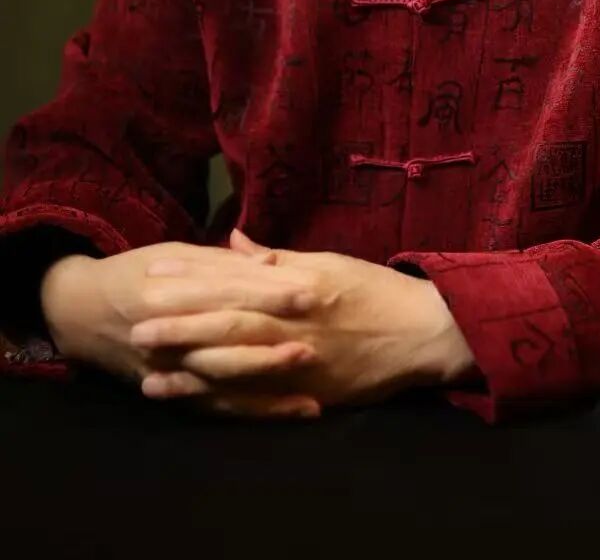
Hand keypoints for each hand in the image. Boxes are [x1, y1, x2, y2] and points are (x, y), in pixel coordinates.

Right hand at [39, 240, 321, 419]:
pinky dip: (258, 412)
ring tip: (310, 377)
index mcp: (168, 292)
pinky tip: (295, 411)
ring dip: (269, 380)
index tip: (309, 290)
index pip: (226, 292)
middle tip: (318, 335)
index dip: (267, 292)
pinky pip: (220, 408)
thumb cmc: (135, 273)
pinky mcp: (175, 395)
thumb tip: (272, 261)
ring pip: (225, 379)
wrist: (81, 312)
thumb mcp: (174, 255)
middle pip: (227, 337)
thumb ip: (223, 262)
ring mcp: (170, 370)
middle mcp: (168, 335)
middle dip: (273, 337)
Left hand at [131, 228, 476, 413]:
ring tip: (148, 365)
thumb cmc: (375, 290)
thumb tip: (234, 240)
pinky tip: (189, 397)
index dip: (193, 277)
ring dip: (190, 364)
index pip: (236, 279)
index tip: (156, 273)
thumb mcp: (327, 262)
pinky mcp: (307, 392)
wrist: (423, 331)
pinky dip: (220, 398)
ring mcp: (300, 362)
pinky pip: (257, 397)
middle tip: (136, 322)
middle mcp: (295, 323)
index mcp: (298, 285)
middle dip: (179, 322)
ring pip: (237, 363)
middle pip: (228, 323)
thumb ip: (277, 258)